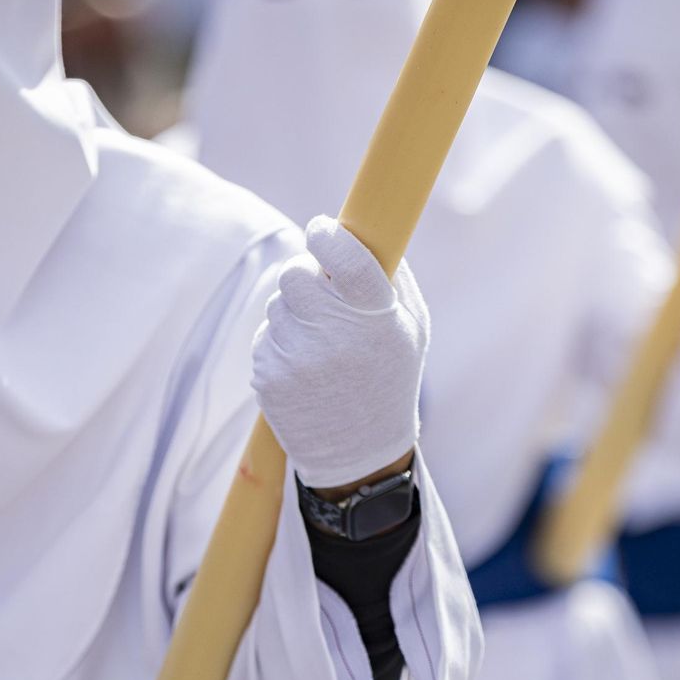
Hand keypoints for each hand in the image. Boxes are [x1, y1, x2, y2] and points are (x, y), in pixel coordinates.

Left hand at [253, 217, 429, 489]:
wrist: (359, 452)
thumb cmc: (389, 378)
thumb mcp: (413, 329)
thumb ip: (392, 277)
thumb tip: (357, 229)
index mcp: (378, 320)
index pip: (343, 258)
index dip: (326, 235)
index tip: (321, 228)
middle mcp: (336, 338)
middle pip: (296, 273)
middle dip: (307, 274)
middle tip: (321, 290)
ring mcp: (298, 359)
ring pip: (278, 303)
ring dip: (294, 311)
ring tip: (320, 342)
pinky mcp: (269, 376)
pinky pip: (266, 334)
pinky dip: (281, 341)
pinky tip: (305, 366)